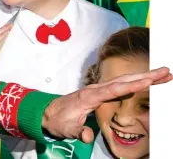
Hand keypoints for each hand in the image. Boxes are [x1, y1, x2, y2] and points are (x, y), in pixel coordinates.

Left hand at [42, 67, 171, 141]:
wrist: (46, 113)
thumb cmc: (57, 120)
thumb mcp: (66, 129)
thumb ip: (78, 132)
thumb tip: (87, 136)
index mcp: (90, 96)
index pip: (115, 89)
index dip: (132, 85)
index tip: (149, 79)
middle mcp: (95, 89)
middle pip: (124, 81)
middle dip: (145, 76)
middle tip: (166, 72)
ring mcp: (98, 90)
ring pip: (124, 81)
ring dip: (143, 77)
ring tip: (163, 74)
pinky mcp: (99, 92)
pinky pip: (120, 85)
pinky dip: (135, 82)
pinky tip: (146, 81)